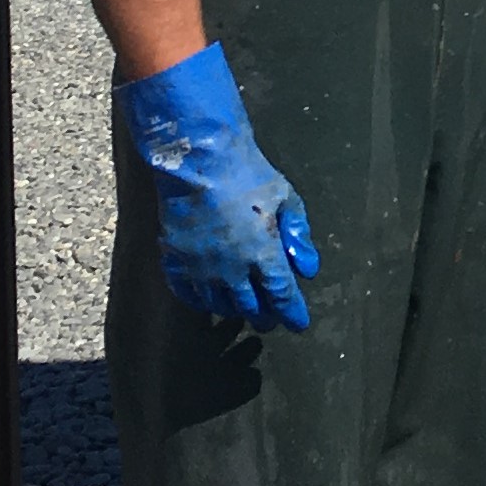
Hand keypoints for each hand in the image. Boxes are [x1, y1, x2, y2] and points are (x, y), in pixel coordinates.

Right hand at [118, 43, 319, 330]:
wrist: (198, 160)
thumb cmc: (247, 175)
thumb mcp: (287, 199)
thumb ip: (298, 236)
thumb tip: (308, 269)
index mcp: (263, 253)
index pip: (281, 295)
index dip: (292, 313)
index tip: (298, 325)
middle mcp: (231, 267)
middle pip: (251, 306)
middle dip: (265, 316)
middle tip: (271, 321)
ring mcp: (201, 266)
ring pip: (220, 304)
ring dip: (235, 310)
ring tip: (243, 310)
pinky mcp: (176, 259)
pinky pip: (188, 293)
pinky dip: (201, 301)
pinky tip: (209, 300)